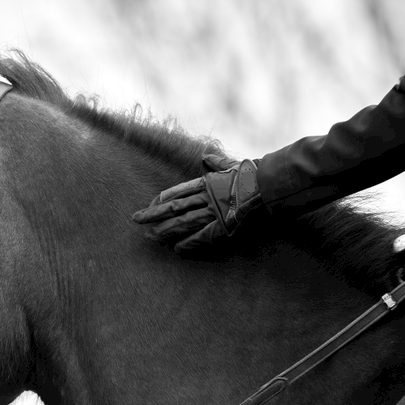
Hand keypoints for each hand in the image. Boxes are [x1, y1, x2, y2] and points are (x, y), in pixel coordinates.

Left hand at [133, 154, 262, 251]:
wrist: (269, 185)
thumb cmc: (253, 174)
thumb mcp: (232, 165)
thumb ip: (217, 162)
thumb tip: (205, 155)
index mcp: (207, 182)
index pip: (180, 191)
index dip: (164, 198)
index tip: (151, 202)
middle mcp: (206, 197)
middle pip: (174, 207)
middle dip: (153, 213)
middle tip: (135, 219)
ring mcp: (212, 213)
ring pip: (182, 222)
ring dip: (164, 230)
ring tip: (150, 236)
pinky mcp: (222, 227)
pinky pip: (201, 237)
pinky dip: (188, 243)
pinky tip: (175, 248)